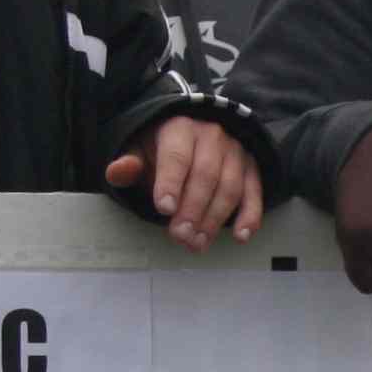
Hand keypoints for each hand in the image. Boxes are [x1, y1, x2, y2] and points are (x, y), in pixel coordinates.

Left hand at [108, 114, 265, 251]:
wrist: (193, 132)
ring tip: (198, 243)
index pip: (177, 157)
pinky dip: (250, 216)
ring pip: (230, 187)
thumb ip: (129, 164)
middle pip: (205, 175)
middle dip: (193, 209)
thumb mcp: (141, 150)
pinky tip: (240, 236)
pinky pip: (254, 191)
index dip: (171, 183)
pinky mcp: (251, 167)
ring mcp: (235, 151)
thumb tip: (116, 171)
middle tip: (181, 236)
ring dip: (215, 219)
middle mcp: (212, 136)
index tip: (164, 209)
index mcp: (180, 129)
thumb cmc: (163, 148)